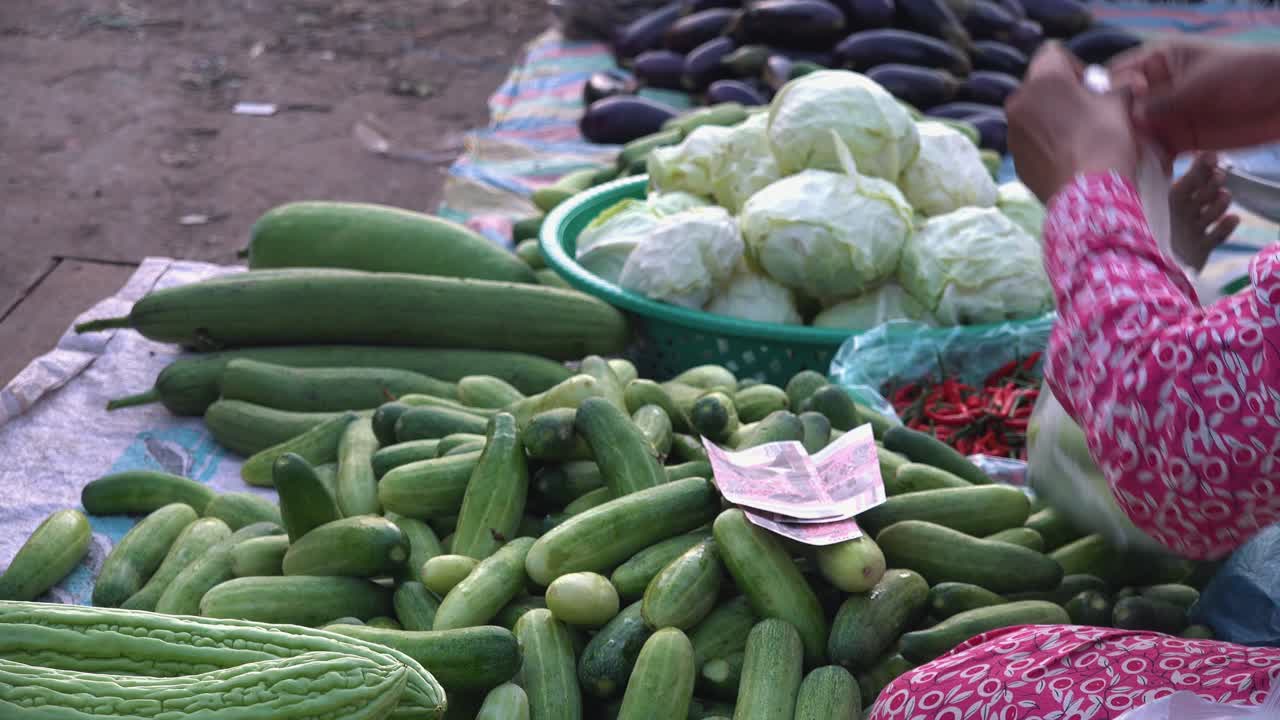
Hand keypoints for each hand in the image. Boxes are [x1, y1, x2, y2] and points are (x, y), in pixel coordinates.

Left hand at [1006, 42, 1137, 203]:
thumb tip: (1127, 83)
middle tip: (1086, 110)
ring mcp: (1012, 132)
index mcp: (1042, 79)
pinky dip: (1044, 141)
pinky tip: (1066, 155)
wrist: (1087, 194)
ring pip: (1032, 113)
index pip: (1052, 53)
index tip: (1090, 86)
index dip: (1074, 65)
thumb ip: (1118, 86)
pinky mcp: (1014, 158)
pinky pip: (1029, 139)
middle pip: (1039, 84)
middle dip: (1061, 92)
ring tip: (1076, 135)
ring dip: (1050, 117)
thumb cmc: (1104, 140)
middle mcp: (1018, 101)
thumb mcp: (1119, 104)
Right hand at [1110, 39, 1279, 154]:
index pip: (1121, 74)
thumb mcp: (1201, 82)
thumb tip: (1132, 118)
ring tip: (1124, 168)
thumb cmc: (1246, 73)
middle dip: (1116, 128)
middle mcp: (1157, 89)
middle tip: (1111, 148)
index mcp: (1159, 62)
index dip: (1112, 91)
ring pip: (1137, 135)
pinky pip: (1158, 154)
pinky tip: (1145, 178)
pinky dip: (1152, 166)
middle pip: (1123, 110)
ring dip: (1131, 151)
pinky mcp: (1181, 139)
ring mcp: (1168, 116)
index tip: (1114, 110)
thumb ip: (1165, 100)